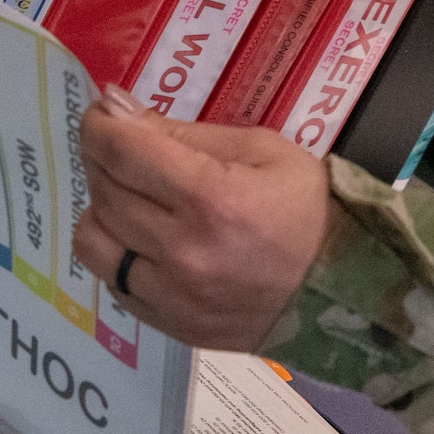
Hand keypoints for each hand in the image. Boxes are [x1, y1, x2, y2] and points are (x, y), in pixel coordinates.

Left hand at [71, 85, 329, 350]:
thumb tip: (116, 110)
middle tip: (128, 148)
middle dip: (105, 158)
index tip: (105, 113)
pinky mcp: (169, 323)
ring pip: (93, 238)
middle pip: (104, 189)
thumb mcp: (263, 150)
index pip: (121, 151)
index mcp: (212, 199)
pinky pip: (112, 279)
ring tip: (136, 199)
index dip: (100, 124)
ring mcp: (172, 296)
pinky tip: (147, 239)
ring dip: (105, 208)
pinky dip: (119, 250)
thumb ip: (185, 133)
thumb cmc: (308, 210)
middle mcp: (183, 251)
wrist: (340, 290)